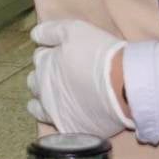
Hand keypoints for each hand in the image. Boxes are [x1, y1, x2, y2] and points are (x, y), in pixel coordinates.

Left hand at [25, 19, 132, 139]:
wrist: (123, 86)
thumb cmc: (100, 54)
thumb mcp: (75, 30)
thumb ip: (51, 31)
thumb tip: (35, 35)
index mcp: (44, 63)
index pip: (39, 57)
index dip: (51, 54)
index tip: (64, 56)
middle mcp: (42, 88)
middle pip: (35, 81)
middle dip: (44, 77)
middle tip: (62, 76)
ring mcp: (53, 110)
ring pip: (37, 106)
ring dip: (44, 100)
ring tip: (60, 98)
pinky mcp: (67, 128)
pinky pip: (54, 124)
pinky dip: (58, 118)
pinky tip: (68, 114)